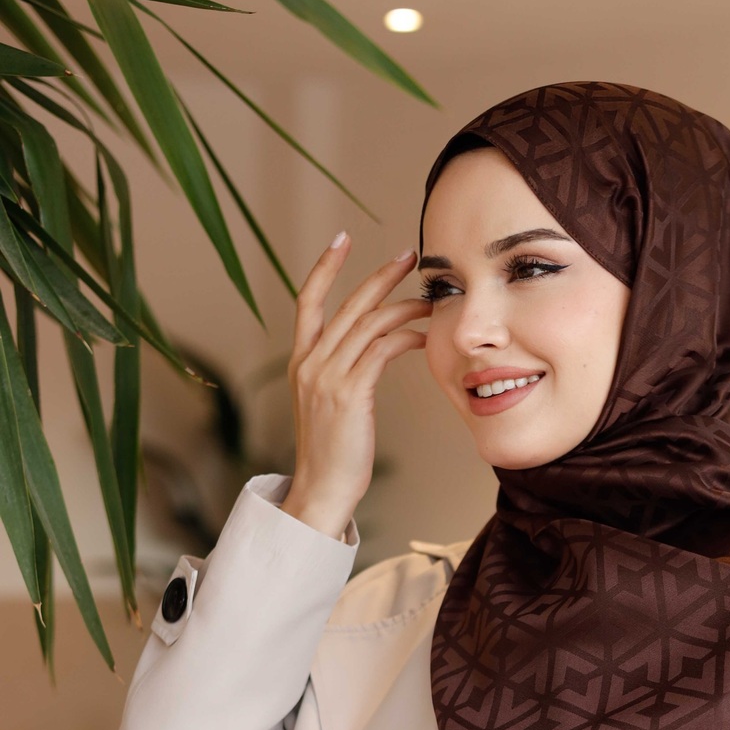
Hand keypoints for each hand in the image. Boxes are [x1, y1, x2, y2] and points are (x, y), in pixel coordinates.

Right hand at [284, 234, 426, 538]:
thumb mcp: (328, 407)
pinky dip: (406, 337)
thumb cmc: (334, 456)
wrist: (322, 490)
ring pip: (368, 323)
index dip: (324, 267)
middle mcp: (309, 363)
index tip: (341, 239)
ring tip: (429, 297)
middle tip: (408, 254)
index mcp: (300, 363)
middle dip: (379, 275)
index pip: (306, 301)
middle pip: (347, 304)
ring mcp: (326, 377)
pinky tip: (425, 335)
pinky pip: (381, 350)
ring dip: (402, 305)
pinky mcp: (349, 393)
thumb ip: (341, 376)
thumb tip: (368, 356)